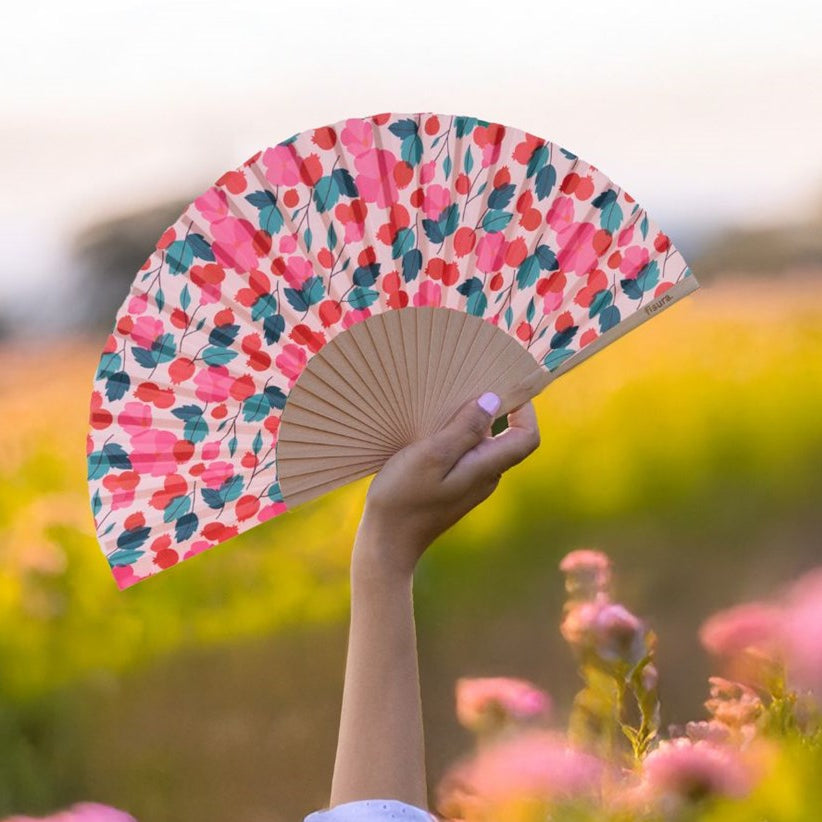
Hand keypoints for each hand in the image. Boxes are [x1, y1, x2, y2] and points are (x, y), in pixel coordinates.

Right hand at [353, 392, 540, 579]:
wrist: (386, 543)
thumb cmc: (404, 498)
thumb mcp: (432, 455)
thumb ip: (464, 429)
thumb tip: (493, 401)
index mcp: (486, 468)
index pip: (527, 436)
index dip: (526, 409)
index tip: (506, 386)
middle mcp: (486, 476)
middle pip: (506, 436)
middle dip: (492, 409)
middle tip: (464, 387)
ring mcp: (470, 484)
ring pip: (482, 444)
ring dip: (468, 423)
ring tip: (440, 407)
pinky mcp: (454, 487)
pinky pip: (465, 455)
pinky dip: (455, 438)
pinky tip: (429, 432)